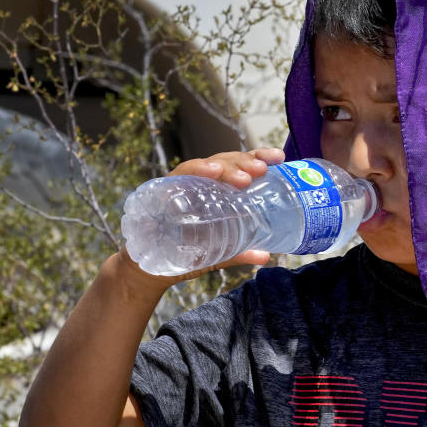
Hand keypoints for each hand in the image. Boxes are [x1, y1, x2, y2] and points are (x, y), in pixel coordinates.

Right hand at [118, 148, 285, 287]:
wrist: (147, 269)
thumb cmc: (184, 254)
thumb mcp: (217, 253)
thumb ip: (239, 252)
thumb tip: (265, 256)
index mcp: (217, 192)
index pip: (240, 168)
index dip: (258, 159)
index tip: (279, 157)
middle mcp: (201, 183)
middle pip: (226, 162)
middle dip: (245, 162)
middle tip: (261, 169)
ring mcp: (181, 185)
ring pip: (206, 165)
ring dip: (225, 167)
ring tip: (242, 177)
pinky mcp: (163, 190)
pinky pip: (179, 175)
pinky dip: (196, 170)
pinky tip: (211, 170)